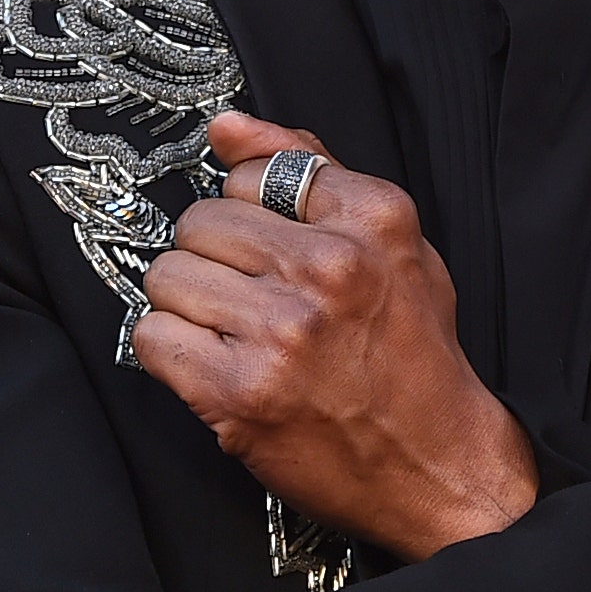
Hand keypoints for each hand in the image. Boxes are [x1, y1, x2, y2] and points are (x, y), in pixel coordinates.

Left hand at [132, 112, 536, 560]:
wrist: (438, 465)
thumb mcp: (393, 243)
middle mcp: (329, 268)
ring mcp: (281, 331)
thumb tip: (226, 127)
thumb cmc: (413, 355)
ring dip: (189, 306)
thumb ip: (312, 170)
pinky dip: (171, 352)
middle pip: (200, 222)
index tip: (276, 252)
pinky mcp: (239, 392)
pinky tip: (214, 366)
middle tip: (253, 301)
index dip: (254, 215)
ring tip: (236, 335)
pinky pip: (152, 336)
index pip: (253, 174)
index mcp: (372, 220)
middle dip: (216, 260)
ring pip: (168, 276)